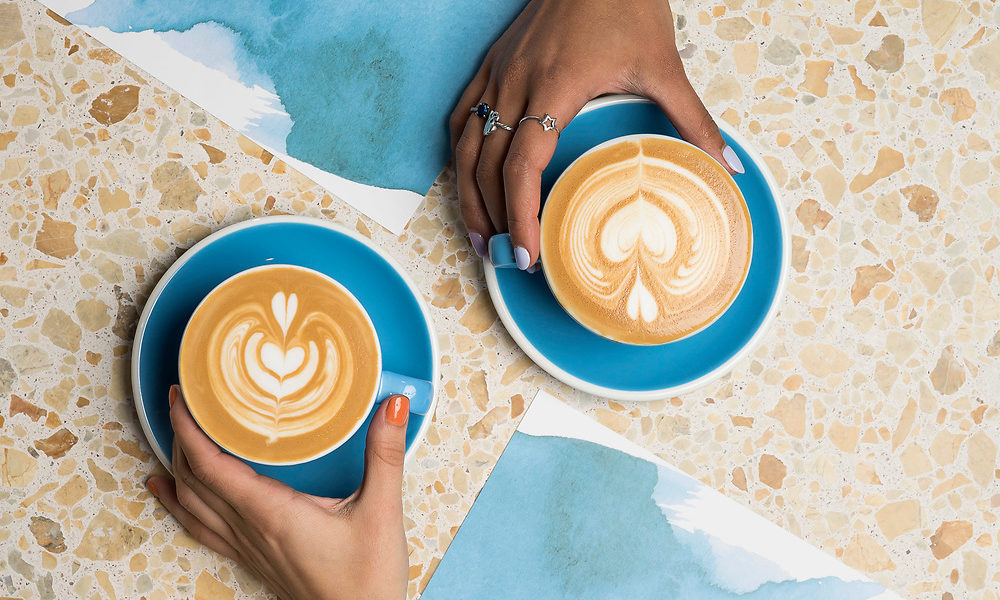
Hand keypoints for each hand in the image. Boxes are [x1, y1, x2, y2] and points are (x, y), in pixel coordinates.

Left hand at [146, 385, 408, 599]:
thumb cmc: (369, 579)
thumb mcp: (383, 511)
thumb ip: (385, 454)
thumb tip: (393, 406)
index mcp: (272, 513)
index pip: (211, 466)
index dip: (189, 429)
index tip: (182, 397)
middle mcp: (251, 531)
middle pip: (194, 481)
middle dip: (179, 438)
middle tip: (182, 400)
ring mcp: (249, 548)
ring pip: (193, 505)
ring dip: (178, 468)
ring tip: (172, 435)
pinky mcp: (256, 559)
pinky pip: (203, 528)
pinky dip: (181, 505)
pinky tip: (170, 494)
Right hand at [450, 0, 743, 268]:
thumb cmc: (624, 4)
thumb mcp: (664, 65)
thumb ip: (693, 121)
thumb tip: (727, 167)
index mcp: (555, 88)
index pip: (522, 165)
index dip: (520, 215)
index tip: (528, 253)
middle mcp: (516, 84)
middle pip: (487, 167)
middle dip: (492, 220)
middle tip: (506, 260)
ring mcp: (497, 73)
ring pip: (466, 147)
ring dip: (468, 196)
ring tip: (480, 236)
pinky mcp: (491, 64)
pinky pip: (461, 118)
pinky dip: (461, 156)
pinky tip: (469, 181)